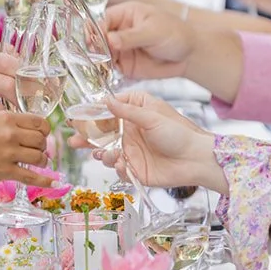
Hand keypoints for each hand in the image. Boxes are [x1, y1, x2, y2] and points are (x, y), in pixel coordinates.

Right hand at [0, 110, 51, 186]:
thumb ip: (6, 123)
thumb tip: (26, 130)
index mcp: (6, 118)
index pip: (38, 122)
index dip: (44, 130)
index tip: (42, 135)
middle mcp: (10, 134)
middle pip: (41, 140)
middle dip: (43, 146)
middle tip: (38, 150)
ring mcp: (8, 153)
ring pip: (39, 157)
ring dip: (43, 161)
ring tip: (40, 163)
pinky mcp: (4, 171)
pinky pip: (31, 177)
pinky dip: (44, 181)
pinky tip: (52, 184)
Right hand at [92, 90, 225, 191]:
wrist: (196, 160)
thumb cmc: (180, 134)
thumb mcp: (152, 117)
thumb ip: (127, 110)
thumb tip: (105, 100)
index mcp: (135, 113)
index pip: (109, 110)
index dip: (93, 113)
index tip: (79, 116)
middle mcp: (130, 131)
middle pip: (102, 133)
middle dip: (87, 137)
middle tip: (74, 140)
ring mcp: (131, 150)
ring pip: (106, 151)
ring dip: (102, 153)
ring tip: (107, 154)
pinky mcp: (135, 168)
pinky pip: (118, 168)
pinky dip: (116, 167)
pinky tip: (122, 164)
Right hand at [104, 1, 193, 79]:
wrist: (188, 54)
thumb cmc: (175, 33)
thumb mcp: (154, 31)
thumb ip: (131, 36)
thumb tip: (110, 39)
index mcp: (125, 14)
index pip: (102, 20)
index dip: (96, 31)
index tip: (96, 42)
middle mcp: (119, 31)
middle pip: (97, 38)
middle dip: (94, 48)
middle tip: (97, 56)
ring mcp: (120, 49)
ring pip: (100, 54)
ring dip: (98, 61)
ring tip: (101, 67)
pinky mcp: (124, 65)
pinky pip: (109, 69)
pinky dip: (105, 72)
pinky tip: (105, 74)